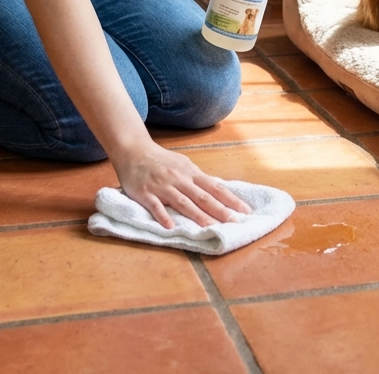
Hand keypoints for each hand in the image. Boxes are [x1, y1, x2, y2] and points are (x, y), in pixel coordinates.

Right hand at [114, 140, 251, 227]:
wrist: (134, 150)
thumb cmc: (161, 160)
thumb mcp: (183, 165)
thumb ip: (198, 179)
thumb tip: (218, 192)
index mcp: (191, 173)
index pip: (215, 187)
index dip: (230, 199)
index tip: (245, 211)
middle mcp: (179, 179)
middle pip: (202, 196)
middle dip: (219, 210)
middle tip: (234, 222)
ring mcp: (162, 186)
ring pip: (182, 202)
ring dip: (198, 215)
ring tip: (211, 227)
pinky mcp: (145, 193)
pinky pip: (155, 206)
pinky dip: (163, 216)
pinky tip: (171, 227)